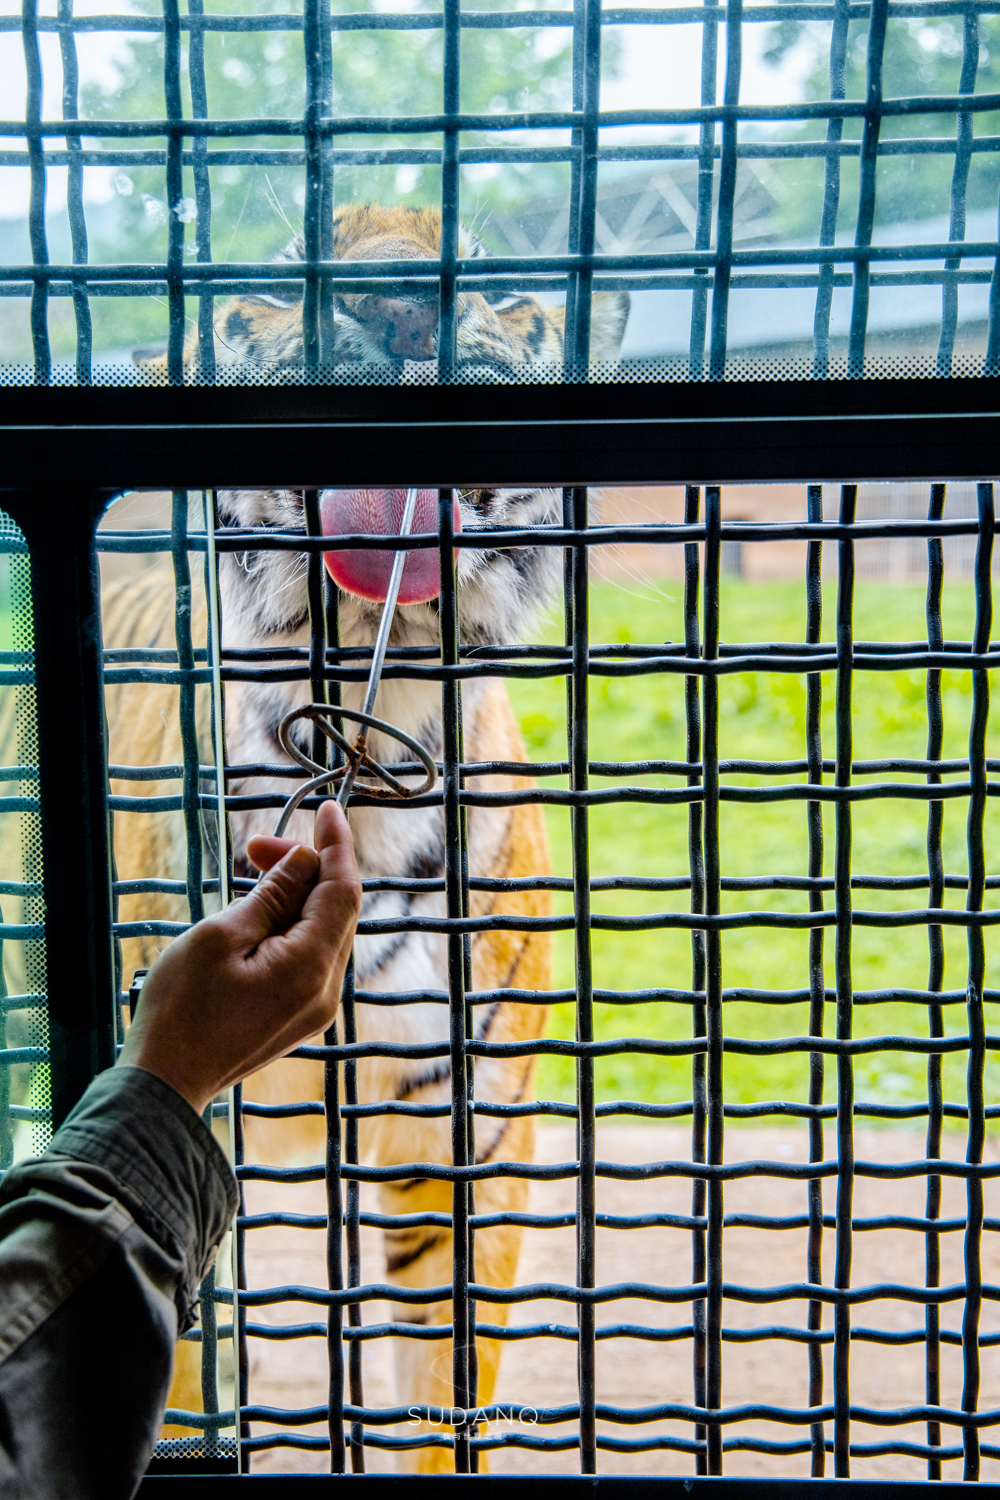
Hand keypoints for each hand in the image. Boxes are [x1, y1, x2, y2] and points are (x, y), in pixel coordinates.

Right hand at [119, 800, 360, 1115]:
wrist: (164, 1082)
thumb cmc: (181, 1008)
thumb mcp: (221, 935)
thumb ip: (272, 895)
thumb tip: (306, 861)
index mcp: (311, 967)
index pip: (343, 890)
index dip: (337, 845)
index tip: (326, 809)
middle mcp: (326, 990)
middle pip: (336, 909)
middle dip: (306, 868)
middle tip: (257, 846)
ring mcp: (316, 1007)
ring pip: (324, 931)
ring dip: (296, 896)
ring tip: (252, 874)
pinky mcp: (300, 1015)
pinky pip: (311, 956)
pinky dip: (292, 925)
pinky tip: (259, 914)